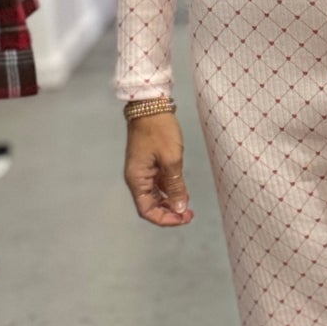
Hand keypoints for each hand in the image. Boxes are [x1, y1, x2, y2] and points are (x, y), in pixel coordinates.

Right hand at [124, 111, 192, 226]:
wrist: (151, 106)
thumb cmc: (159, 130)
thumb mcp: (172, 159)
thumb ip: (175, 186)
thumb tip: (180, 208)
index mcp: (137, 179)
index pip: (146, 211)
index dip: (164, 219)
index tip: (183, 218)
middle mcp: (137, 179)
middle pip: (150, 206)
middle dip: (169, 213)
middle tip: (189, 214)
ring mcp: (143, 172)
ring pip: (155, 197)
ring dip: (170, 203)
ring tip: (188, 206)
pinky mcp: (150, 165)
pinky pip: (158, 185)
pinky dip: (170, 191)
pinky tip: (183, 192)